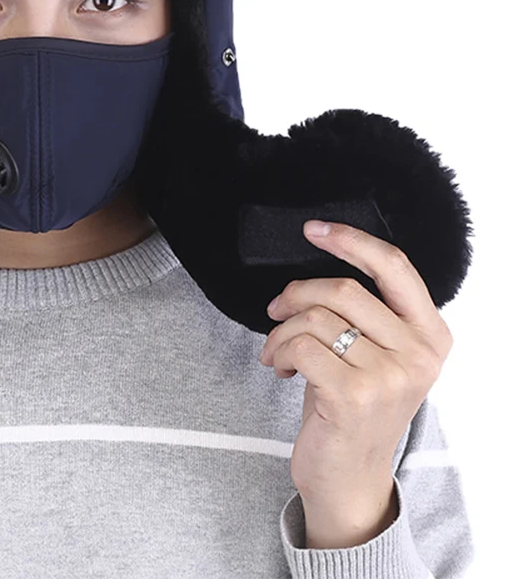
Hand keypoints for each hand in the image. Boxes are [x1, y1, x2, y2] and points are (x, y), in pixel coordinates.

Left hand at [257, 220, 452, 541]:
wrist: (350, 477)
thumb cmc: (355, 405)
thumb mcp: (377, 354)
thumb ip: (367, 311)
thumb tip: (320, 257)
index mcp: (432, 335)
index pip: (394, 266)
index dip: (351, 239)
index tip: (313, 229)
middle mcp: (419, 354)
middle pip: (342, 288)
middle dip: (296, 293)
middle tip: (276, 309)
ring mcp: (389, 377)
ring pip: (315, 317)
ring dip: (282, 330)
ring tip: (279, 351)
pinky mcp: (354, 396)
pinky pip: (301, 345)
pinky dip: (279, 351)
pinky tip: (282, 369)